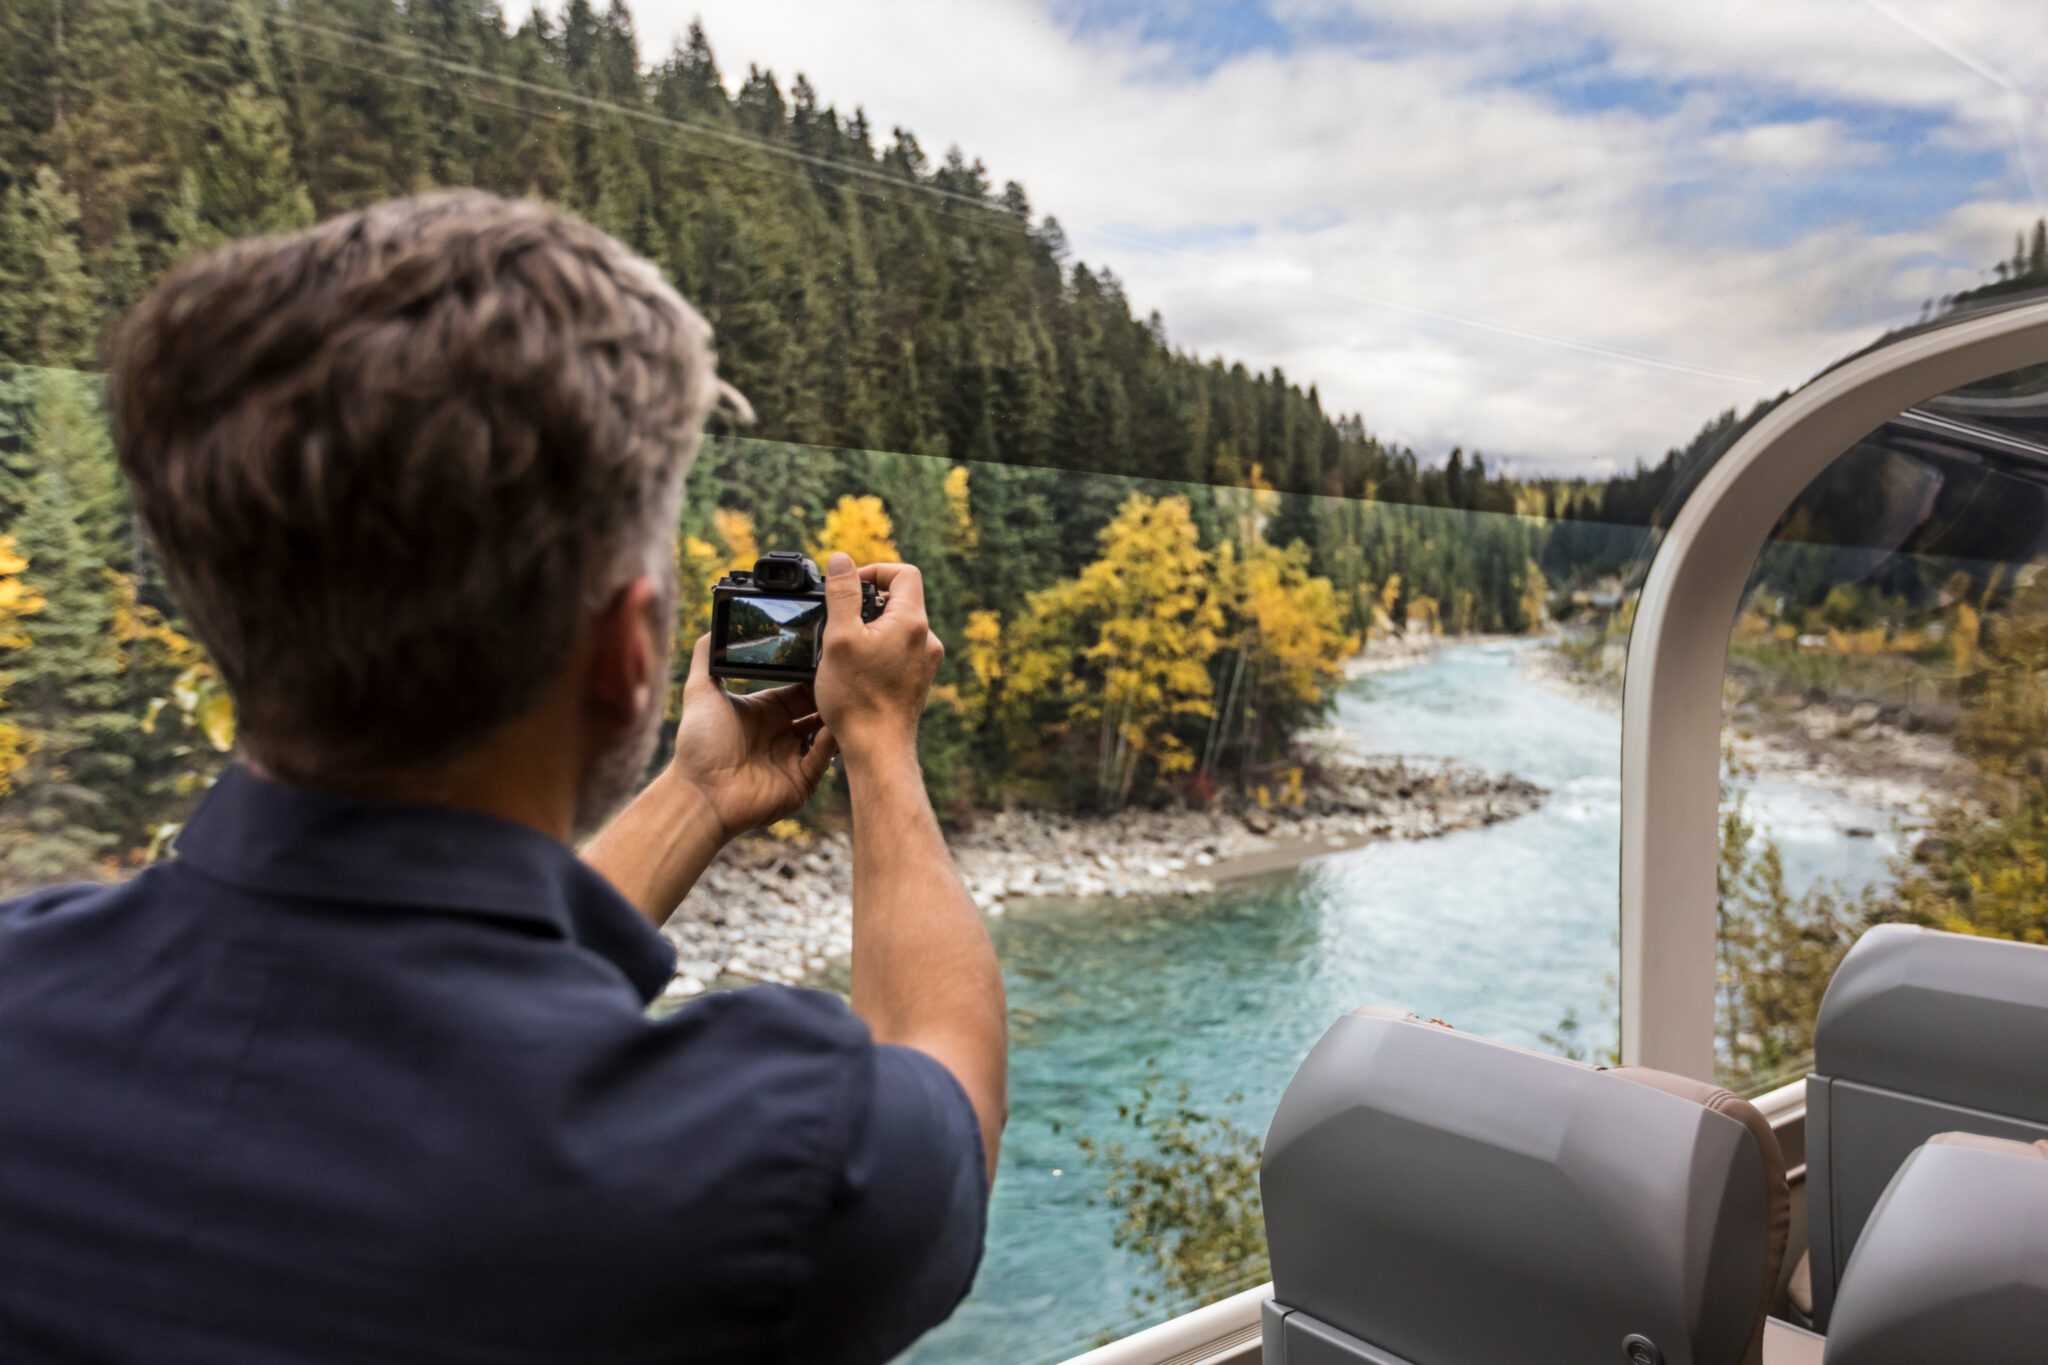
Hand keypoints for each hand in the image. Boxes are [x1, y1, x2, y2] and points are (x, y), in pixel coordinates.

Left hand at [667, 634, 837, 840]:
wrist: (699, 793)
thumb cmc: (698, 744)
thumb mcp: (701, 692)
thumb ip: (707, 658)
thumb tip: (711, 628)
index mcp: (767, 710)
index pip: (801, 689)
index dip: (815, 677)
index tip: (831, 660)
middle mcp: (783, 733)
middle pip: (819, 710)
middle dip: (833, 696)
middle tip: (848, 678)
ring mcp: (794, 758)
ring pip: (827, 734)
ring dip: (838, 719)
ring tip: (848, 700)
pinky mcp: (802, 782)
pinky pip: (823, 760)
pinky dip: (831, 744)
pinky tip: (834, 727)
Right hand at [816, 553, 944, 764]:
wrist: (877, 750)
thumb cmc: (858, 698)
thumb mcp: (840, 638)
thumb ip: (842, 594)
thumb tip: (842, 560)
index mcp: (912, 622)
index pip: (904, 573)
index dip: (875, 571)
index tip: (850, 587)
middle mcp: (926, 640)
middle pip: (901, 600)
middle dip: (869, 602)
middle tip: (841, 619)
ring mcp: (925, 662)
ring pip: (898, 627)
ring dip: (872, 627)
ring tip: (845, 647)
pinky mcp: (917, 681)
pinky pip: (899, 650)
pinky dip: (878, 649)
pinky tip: (856, 668)